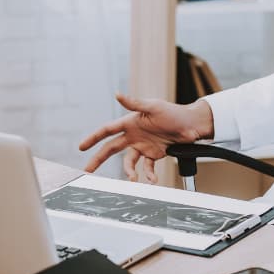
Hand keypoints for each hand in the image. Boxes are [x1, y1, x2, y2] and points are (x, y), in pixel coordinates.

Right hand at [77, 93, 213, 179]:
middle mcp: (133, 135)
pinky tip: (152, 179)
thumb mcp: (153, 106)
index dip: (93, 138)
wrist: (192, 125)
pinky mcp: (153, 154)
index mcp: (130, 122)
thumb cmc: (173, 112)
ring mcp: (143, 146)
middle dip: (98, 159)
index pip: (107, 130)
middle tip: (88, 170)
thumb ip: (134, 103)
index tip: (81, 147)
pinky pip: (147, 167)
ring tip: (133, 179)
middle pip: (111, 148)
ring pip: (129, 161)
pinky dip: (149, 174)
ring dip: (129, 171)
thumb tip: (117, 94)